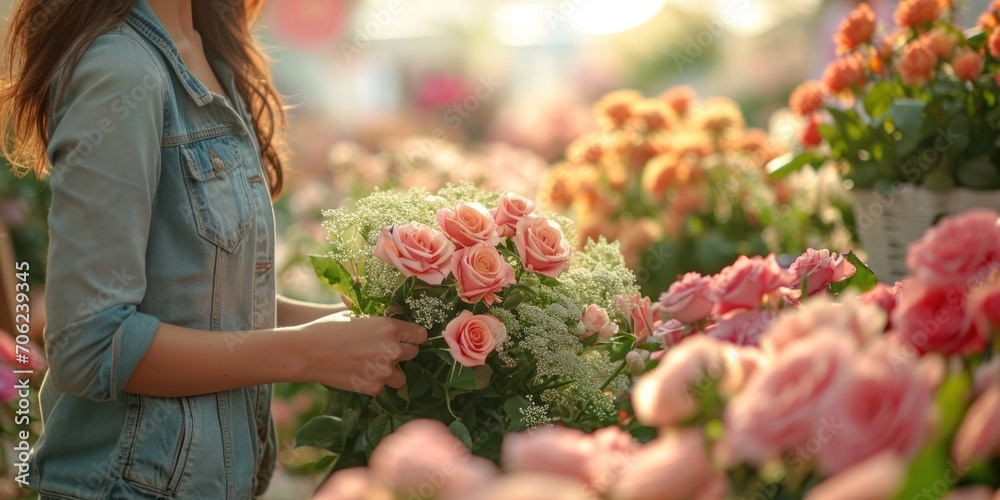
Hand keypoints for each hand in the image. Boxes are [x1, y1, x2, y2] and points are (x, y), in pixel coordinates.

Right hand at [293, 314, 427, 395]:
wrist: (308, 352)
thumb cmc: (330, 328)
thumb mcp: (358, 316)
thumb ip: (380, 322)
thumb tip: (395, 324)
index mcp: (390, 327)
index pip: (420, 335)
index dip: (412, 336)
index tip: (406, 337)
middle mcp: (392, 349)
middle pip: (414, 353)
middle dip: (402, 351)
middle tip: (384, 350)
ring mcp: (384, 370)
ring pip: (402, 375)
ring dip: (392, 370)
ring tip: (374, 364)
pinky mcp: (373, 387)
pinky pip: (384, 386)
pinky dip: (375, 381)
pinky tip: (359, 372)